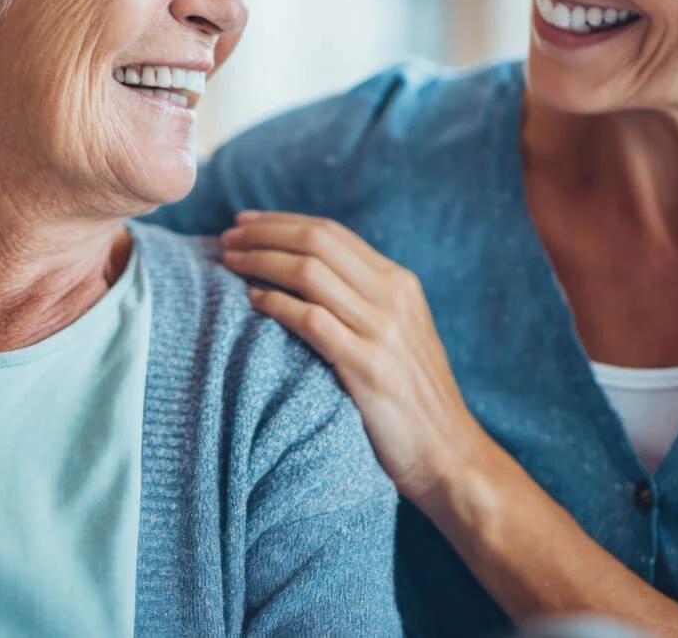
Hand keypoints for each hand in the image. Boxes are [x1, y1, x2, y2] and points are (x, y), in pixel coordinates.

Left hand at [222, 211, 488, 502]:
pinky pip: (311, 321)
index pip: (332, 232)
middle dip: (265, 234)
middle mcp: (394, 297)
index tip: (244, 223)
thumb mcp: (399, 334)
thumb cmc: (413, 399)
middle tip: (227, 239)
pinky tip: (253, 303)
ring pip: (310, 272)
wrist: (450, 455)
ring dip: (262, 262)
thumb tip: (308, 274)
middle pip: (317, 242)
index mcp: (400, 283)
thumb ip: (364, 301)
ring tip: (229, 265)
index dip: (282, 222)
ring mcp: (383, 331)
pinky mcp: (369, 367)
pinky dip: (277, 305)